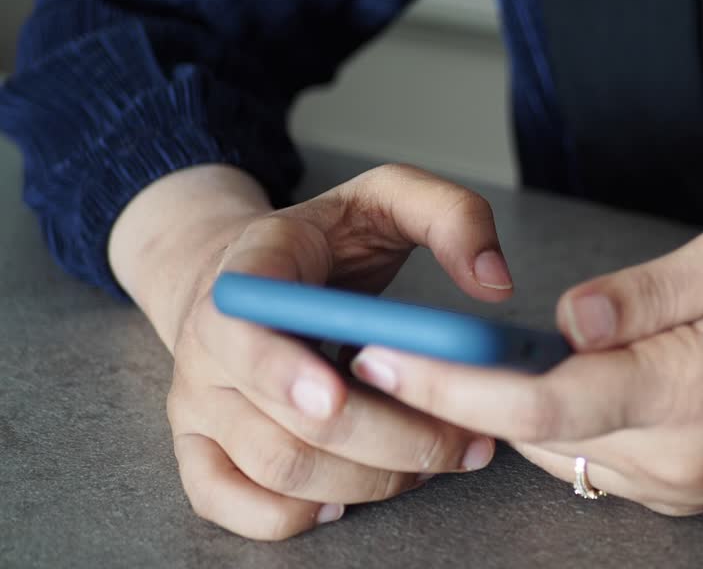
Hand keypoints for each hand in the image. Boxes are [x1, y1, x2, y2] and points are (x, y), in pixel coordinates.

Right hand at [112, 164, 510, 538]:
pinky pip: (228, 504)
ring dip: (370, 481)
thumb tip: (494, 281)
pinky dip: (294, 516)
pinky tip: (350, 498)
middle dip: (391, 442)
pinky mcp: (199, 446)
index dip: (283, 368)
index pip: (244, 323)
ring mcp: (198, 401)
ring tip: (437, 460)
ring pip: (278, 470)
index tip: (339, 391)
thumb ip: (450, 216)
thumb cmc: (324, 240)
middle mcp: (209, 343)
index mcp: (251, 270)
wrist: (245, 270)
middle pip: (289, 422)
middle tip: (464, 441)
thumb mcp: (387, 196)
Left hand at [348, 217, 702, 514]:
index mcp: (690, 390)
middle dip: (463, 391)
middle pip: (532, 432)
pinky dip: (562, 422)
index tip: (387, 358)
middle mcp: (677, 458)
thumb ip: (649, 289)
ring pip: (560, 451)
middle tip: (413, 341)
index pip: (540, 401)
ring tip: (480, 354)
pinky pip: (599, 461)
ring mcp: (683, 486)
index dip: (450, 383)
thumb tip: (565, 316)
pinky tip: (569, 378)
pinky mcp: (690, 493)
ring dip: (513, 406)